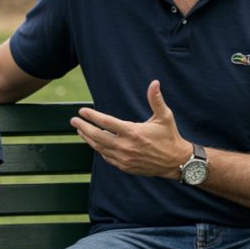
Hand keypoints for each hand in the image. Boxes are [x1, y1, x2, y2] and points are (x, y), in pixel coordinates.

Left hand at [70, 80, 192, 177]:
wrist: (176, 162)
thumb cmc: (169, 136)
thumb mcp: (164, 116)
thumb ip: (156, 100)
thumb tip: (154, 82)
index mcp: (133, 132)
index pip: (106, 122)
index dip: (92, 116)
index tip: (81, 111)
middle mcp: (126, 146)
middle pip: (97, 136)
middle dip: (83, 127)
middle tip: (73, 121)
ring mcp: (124, 158)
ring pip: (99, 147)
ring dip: (88, 138)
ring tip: (80, 130)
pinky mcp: (125, 166)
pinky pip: (106, 157)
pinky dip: (98, 148)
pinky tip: (93, 142)